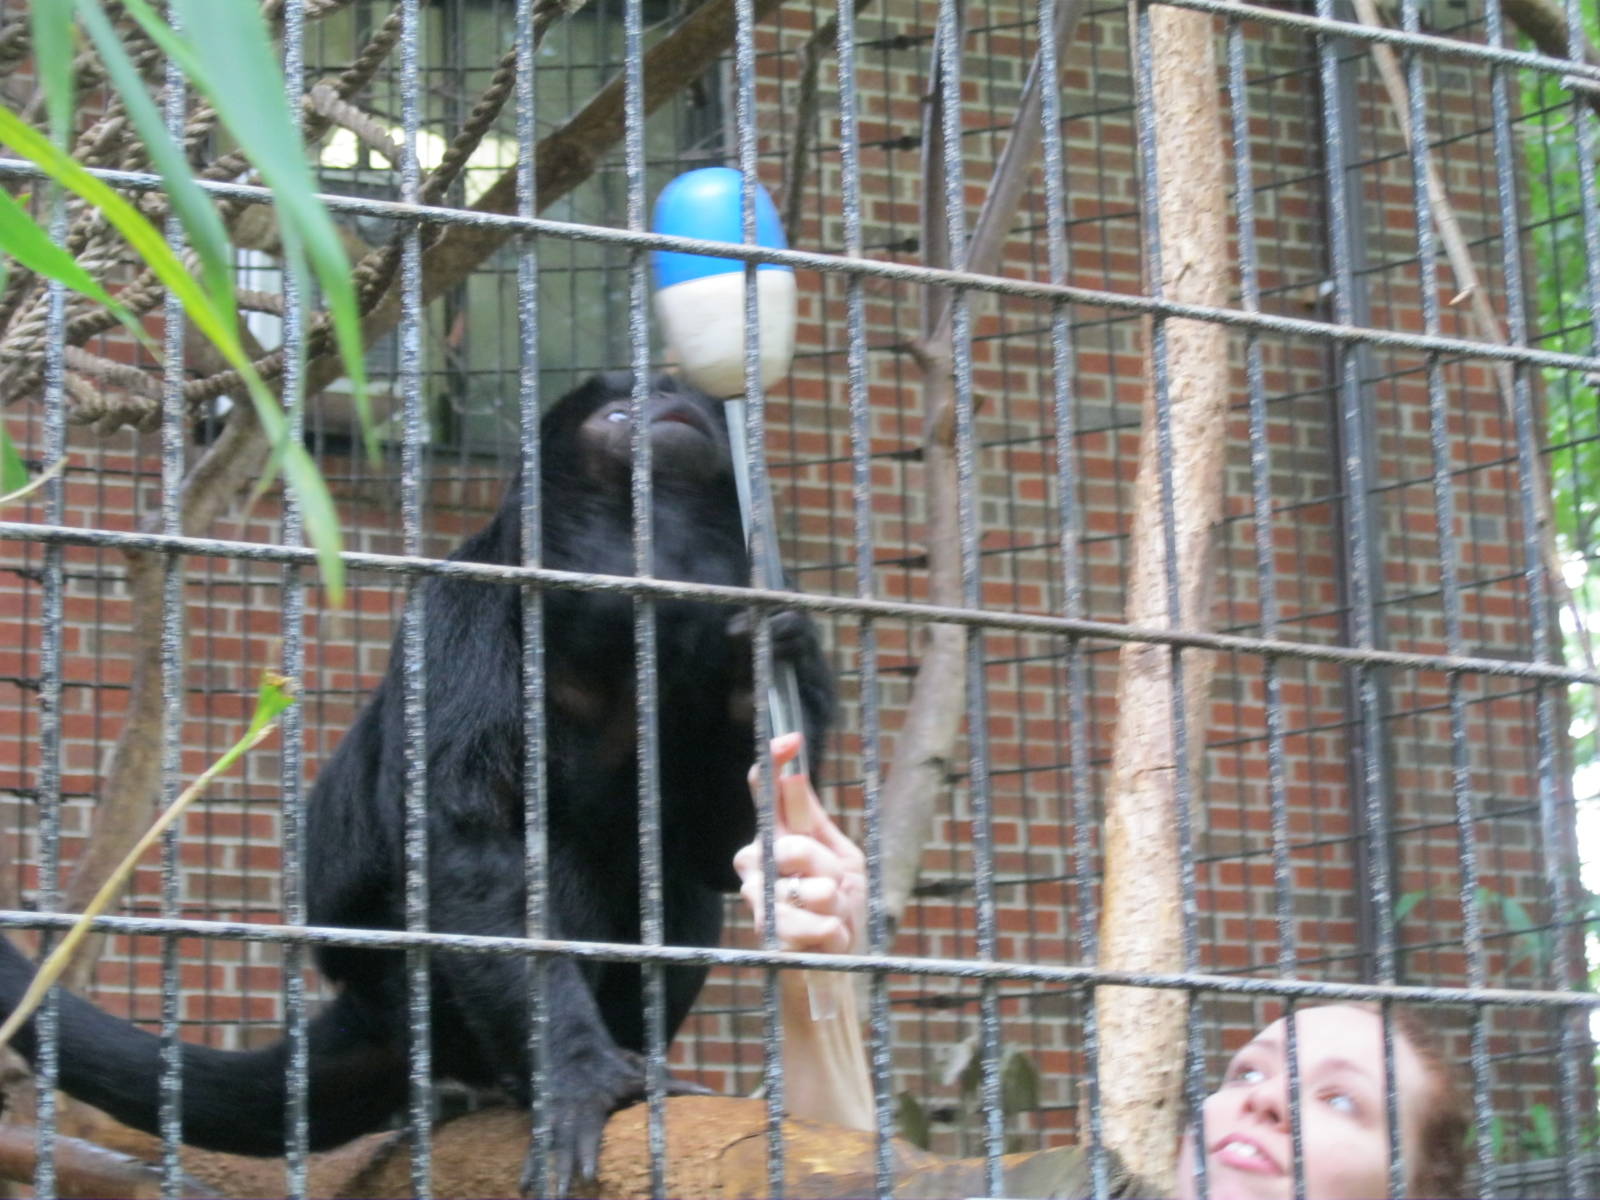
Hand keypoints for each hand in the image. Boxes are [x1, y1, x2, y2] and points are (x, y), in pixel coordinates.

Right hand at [735, 732, 866, 955]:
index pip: (764, 790)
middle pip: (794, 845)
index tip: (792, 740)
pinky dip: (832, 930)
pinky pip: (811, 922)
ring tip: (835, 914)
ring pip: (807, 887)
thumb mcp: (842, 856)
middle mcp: (756, 859)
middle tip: (838, 886)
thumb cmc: (840, 904)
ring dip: (834, 902)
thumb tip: (793, 773)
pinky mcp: (766, 932)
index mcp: (777, 834)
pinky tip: (831, 934)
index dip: (772, 762)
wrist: (837, 961)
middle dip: (827, 868)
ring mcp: (756, 896)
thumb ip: (813, 821)